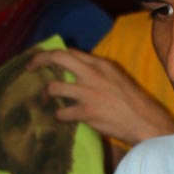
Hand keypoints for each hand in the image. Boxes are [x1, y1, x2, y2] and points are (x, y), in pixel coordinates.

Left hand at [30, 49, 173, 145]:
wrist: (143, 120)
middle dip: (39, 61)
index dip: (52, 55)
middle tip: (29, 69)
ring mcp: (87, 93)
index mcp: (100, 64)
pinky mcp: (86, 112)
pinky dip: (59, 116)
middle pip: (57, 58)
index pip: (70, 52)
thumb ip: (97, 72)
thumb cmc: (131, 100)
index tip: (43, 61)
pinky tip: (61, 118)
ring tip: (45, 101)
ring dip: (45, 95)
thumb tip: (77, 71)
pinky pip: (62, 113)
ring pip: (53, 87)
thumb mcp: (115, 78)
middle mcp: (92, 74)